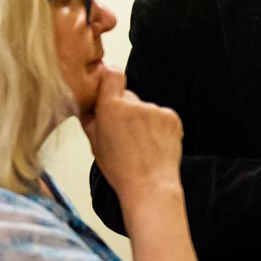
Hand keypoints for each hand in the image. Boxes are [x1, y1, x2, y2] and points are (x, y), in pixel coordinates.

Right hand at [81, 69, 183, 197]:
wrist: (150, 185)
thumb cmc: (120, 169)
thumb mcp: (94, 144)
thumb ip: (90, 117)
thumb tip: (88, 100)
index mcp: (111, 107)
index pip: (112, 74)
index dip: (110, 79)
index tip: (109, 85)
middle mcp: (134, 104)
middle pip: (129, 98)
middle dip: (125, 110)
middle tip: (125, 134)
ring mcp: (155, 110)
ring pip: (146, 109)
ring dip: (143, 121)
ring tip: (141, 145)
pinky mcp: (172, 117)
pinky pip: (162, 116)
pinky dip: (159, 127)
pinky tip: (154, 145)